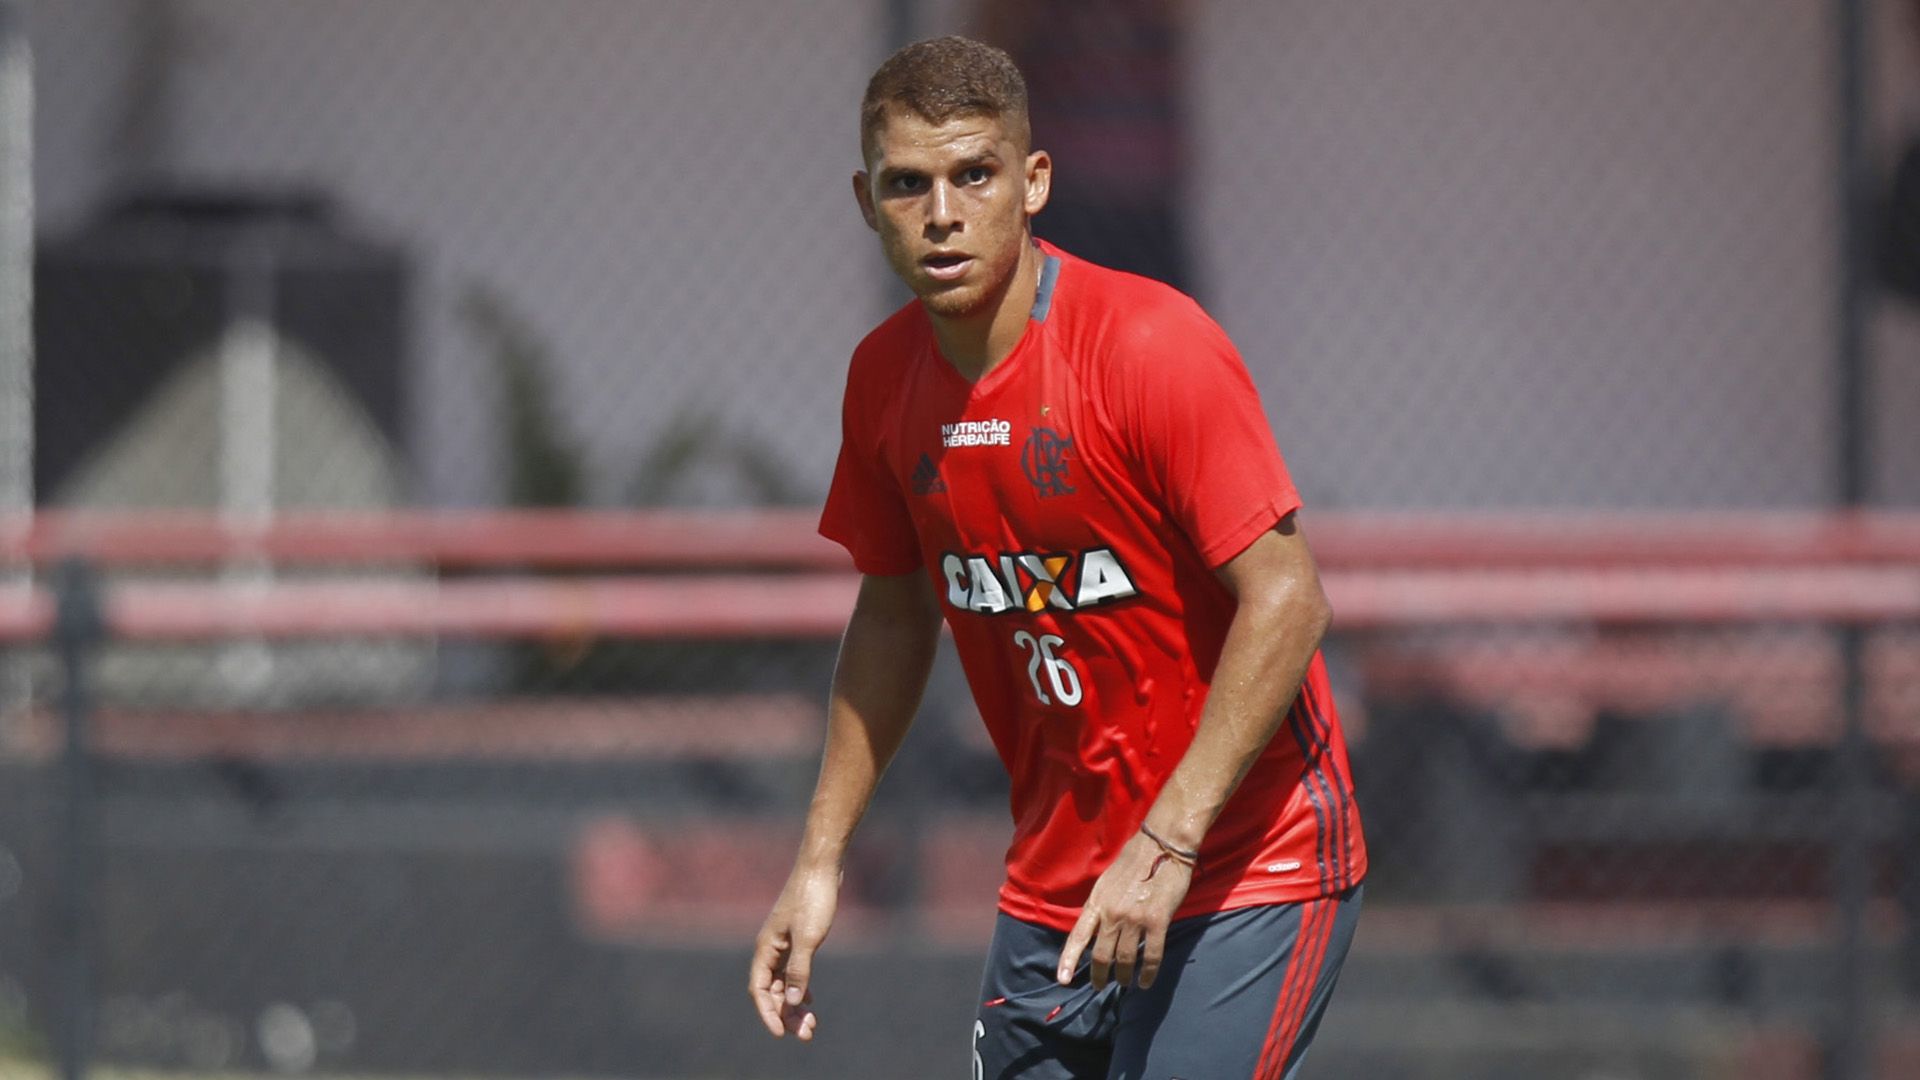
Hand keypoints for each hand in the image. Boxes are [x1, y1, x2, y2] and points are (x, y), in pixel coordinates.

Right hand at [748, 866, 838, 1039]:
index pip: (760, 989)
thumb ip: (800, 969)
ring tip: (811, 1024)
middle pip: (773, 990)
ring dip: (794, 1004)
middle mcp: (770, 948)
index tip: (781, 1033)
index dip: (768, 1013)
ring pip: (784, 982)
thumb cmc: (813, 898)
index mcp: (766, 948)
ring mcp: (783, 943)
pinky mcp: (797, 937)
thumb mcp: (809, 937)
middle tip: (807, 1033)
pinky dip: (799, 987)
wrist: (822, 866)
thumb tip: (794, 1001)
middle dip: (787, 1014)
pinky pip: (792, 970)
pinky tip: (809, 999)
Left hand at [1055, 830, 1194, 990]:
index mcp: (1097, 902)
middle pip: (1101, 955)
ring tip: (1124, 983)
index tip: (1063, 980)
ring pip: (1125, 959)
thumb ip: (1101, 906)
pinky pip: (1151, 956)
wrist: (1162, 846)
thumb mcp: (1107, 882)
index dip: (1069, 960)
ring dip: (1123, 976)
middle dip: (1100, 976)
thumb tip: (1096, 929)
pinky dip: (1147, 973)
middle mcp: (1112, 913)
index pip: (1078, 937)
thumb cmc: (1134, 861)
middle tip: (1101, 986)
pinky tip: (1145, 982)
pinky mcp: (1157, 921)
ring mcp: (1134, 919)